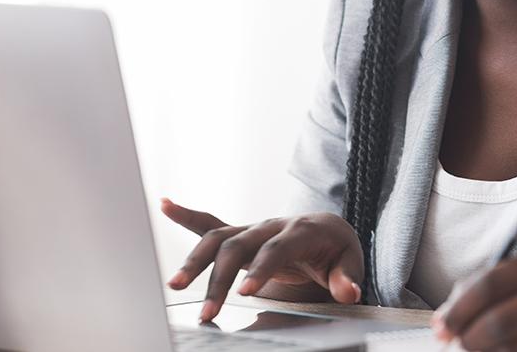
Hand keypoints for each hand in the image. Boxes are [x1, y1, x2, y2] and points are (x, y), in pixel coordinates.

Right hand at [160, 198, 363, 320]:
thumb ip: (348, 277)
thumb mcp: (350, 262)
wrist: (327, 228)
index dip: (261, 269)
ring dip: (195, 262)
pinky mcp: (240, 234)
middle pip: (238, 247)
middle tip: (209, 311)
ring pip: (217, 239)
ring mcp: (252, 228)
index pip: (276, 250)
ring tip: (175, 285)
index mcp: (299, 230)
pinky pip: (210, 222)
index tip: (245, 293)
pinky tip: (166, 205)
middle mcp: (270, 225)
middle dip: (220, 279)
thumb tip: (349, 291)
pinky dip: (187, 215)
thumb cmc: (337, 248)